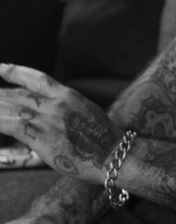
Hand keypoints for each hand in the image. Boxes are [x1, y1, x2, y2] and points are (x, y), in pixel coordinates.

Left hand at [0, 64, 121, 181]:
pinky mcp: (42, 138)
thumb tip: (50, 114)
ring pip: (12, 107)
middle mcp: (57, 104)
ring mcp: (48, 120)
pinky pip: (12, 126)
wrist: (115, 156)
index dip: (15, 71)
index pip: (36, 78)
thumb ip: (66, 110)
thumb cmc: (104, 141)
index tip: (0, 67)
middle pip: (18, 94)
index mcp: (69, 95)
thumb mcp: (87, 114)